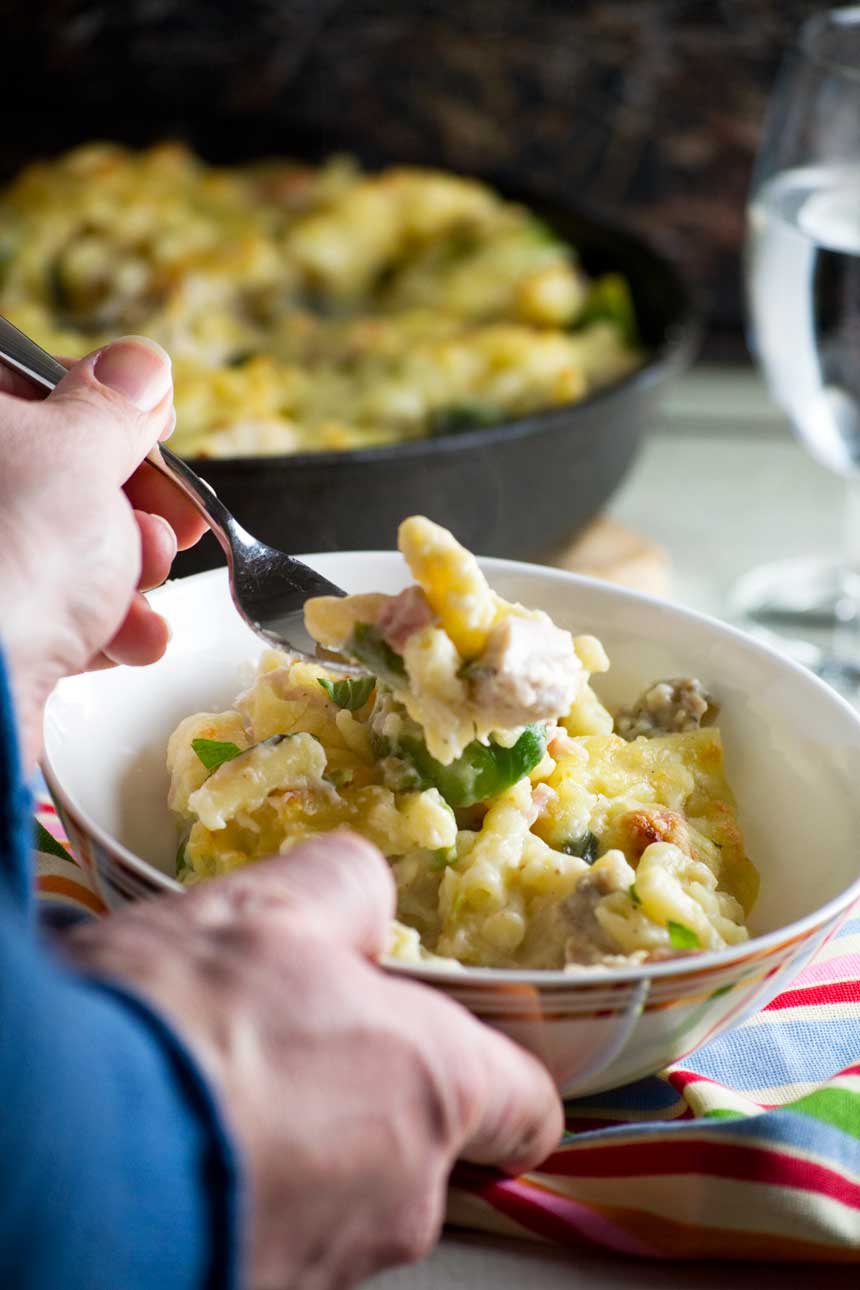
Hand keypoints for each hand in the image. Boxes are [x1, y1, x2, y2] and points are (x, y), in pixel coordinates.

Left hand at [0, 337, 206, 764]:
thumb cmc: (16, 551)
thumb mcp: (78, 452)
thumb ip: (113, 406)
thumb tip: (139, 365)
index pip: (27, 381)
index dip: (102, 401)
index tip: (155, 430)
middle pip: (56, 475)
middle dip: (132, 505)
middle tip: (171, 523)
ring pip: (64, 552)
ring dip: (129, 570)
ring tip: (142, 586)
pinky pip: (51, 617)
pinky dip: (102, 628)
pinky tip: (127, 640)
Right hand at [67, 834, 562, 1289]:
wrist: (58, 1144)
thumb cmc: (184, 1023)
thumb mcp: (272, 907)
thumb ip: (347, 890)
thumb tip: (363, 892)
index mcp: (432, 1087)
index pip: (524, 1106)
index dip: (501, 1074)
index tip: (469, 1052)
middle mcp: (399, 1196)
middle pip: (414, 1143)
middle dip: (356, 1089)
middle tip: (282, 1035)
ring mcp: (325, 1261)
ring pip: (335, 1187)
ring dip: (288, 1135)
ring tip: (208, 1076)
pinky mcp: (249, 1289)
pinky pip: (267, 1223)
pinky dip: (236, 1181)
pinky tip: (175, 1130)